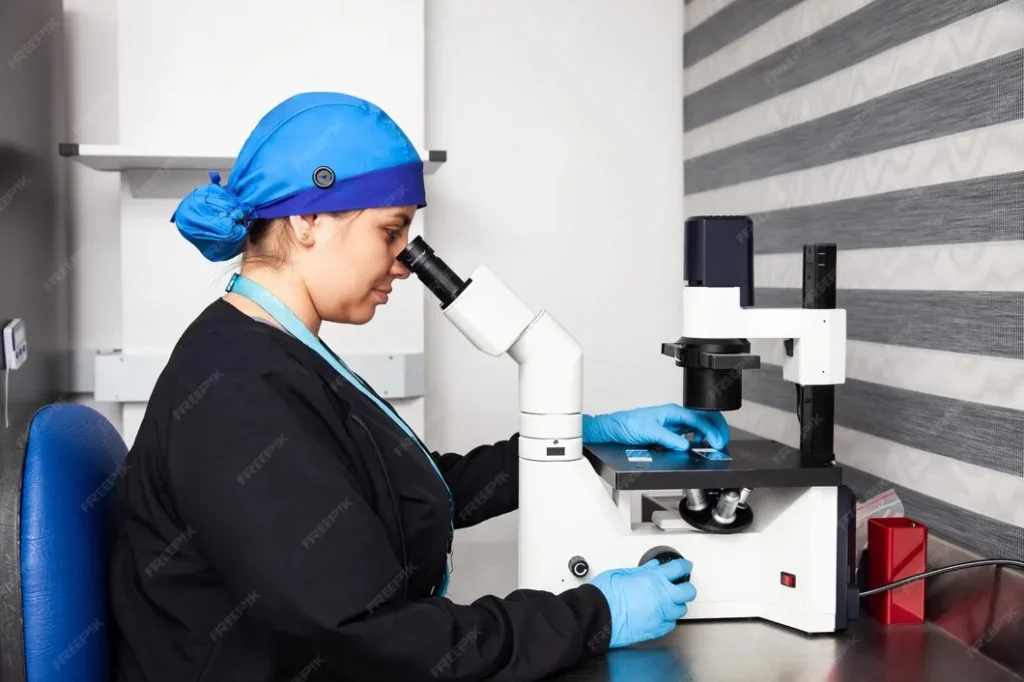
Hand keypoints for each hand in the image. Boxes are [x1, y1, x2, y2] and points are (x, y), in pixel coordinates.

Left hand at [582, 403, 728, 451]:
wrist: (614, 429)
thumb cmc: (627, 424)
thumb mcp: (649, 431)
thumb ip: (669, 439)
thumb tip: (685, 446)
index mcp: (673, 411)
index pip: (699, 419)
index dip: (711, 431)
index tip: (716, 443)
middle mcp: (675, 416)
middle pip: (704, 418)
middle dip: (716, 429)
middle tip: (722, 442)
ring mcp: (673, 424)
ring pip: (699, 426)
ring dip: (709, 434)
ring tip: (712, 446)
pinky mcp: (670, 432)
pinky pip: (690, 434)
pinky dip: (699, 440)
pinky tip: (698, 446)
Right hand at [590, 558, 695, 648]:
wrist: (596, 616)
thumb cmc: (604, 595)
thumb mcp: (621, 574)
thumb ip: (641, 571)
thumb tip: (651, 567)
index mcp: (653, 580)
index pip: (678, 569)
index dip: (684, 566)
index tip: (685, 566)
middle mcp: (661, 597)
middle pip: (688, 592)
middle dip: (686, 587)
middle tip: (681, 585)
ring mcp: (659, 615)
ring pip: (681, 609)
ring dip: (676, 604)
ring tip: (669, 602)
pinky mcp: (655, 630)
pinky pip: (670, 624)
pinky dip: (668, 619)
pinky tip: (661, 615)